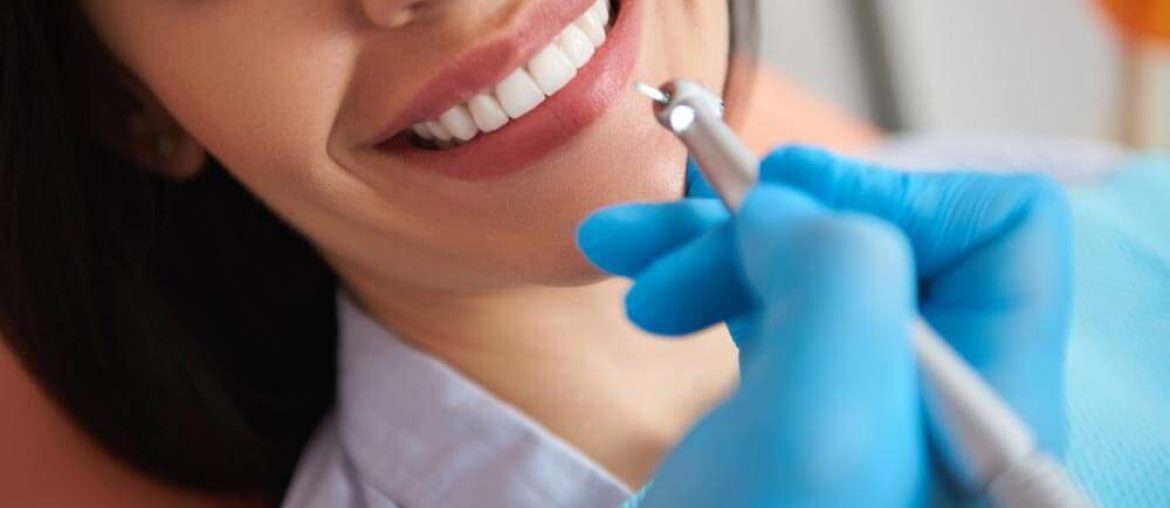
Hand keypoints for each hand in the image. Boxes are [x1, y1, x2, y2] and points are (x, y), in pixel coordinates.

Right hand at [577, 146, 1072, 505]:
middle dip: (766, 225)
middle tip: (666, 252)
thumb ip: (840, 285)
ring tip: (624, 254)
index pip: (1000, 236)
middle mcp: (939, 407)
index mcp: (987, 412)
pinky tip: (646, 281)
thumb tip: (786, 210)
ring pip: (813, 264)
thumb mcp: (816, 434)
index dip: (884, 197)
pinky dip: (705, 275)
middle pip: (889, 240)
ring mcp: (867, 409)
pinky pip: (770, 304)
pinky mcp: (801, 410)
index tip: (772, 209)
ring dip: (713, 243)